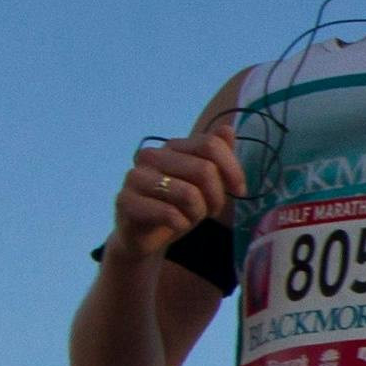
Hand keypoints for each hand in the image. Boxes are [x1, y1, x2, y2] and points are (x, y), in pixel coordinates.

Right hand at [111, 120, 241, 260]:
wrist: (144, 236)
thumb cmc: (178, 207)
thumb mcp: (205, 185)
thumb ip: (217, 158)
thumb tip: (228, 129)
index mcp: (172, 147)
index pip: (211, 144)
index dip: (233, 169)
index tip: (240, 190)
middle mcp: (152, 156)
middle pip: (204, 170)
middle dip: (216, 197)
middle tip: (210, 210)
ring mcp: (135, 177)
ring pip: (188, 194)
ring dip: (198, 213)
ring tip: (189, 217)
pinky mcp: (125, 201)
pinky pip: (169, 214)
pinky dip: (181, 224)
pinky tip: (175, 225)